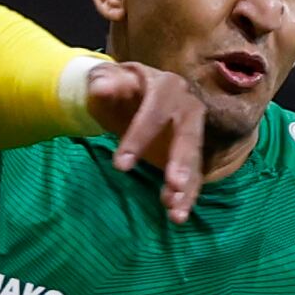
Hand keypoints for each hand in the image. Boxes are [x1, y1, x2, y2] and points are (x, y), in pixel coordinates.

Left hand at [79, 62, 206, 221]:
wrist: (129, 94)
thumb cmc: (117, 87)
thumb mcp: (107, 79)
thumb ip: (104, 81)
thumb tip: (100, 87)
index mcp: (166, 85)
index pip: (155, 111)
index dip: (139, 137)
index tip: (120, 166)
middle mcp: (187, 106)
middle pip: (188, 135)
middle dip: (181, 161)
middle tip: (174, 184)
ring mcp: (192, 132)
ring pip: (194, 159)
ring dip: (187, 186)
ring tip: (175, 211)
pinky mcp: (190, 154)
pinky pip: (194, 176)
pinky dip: (187, 196)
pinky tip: (177, 215)